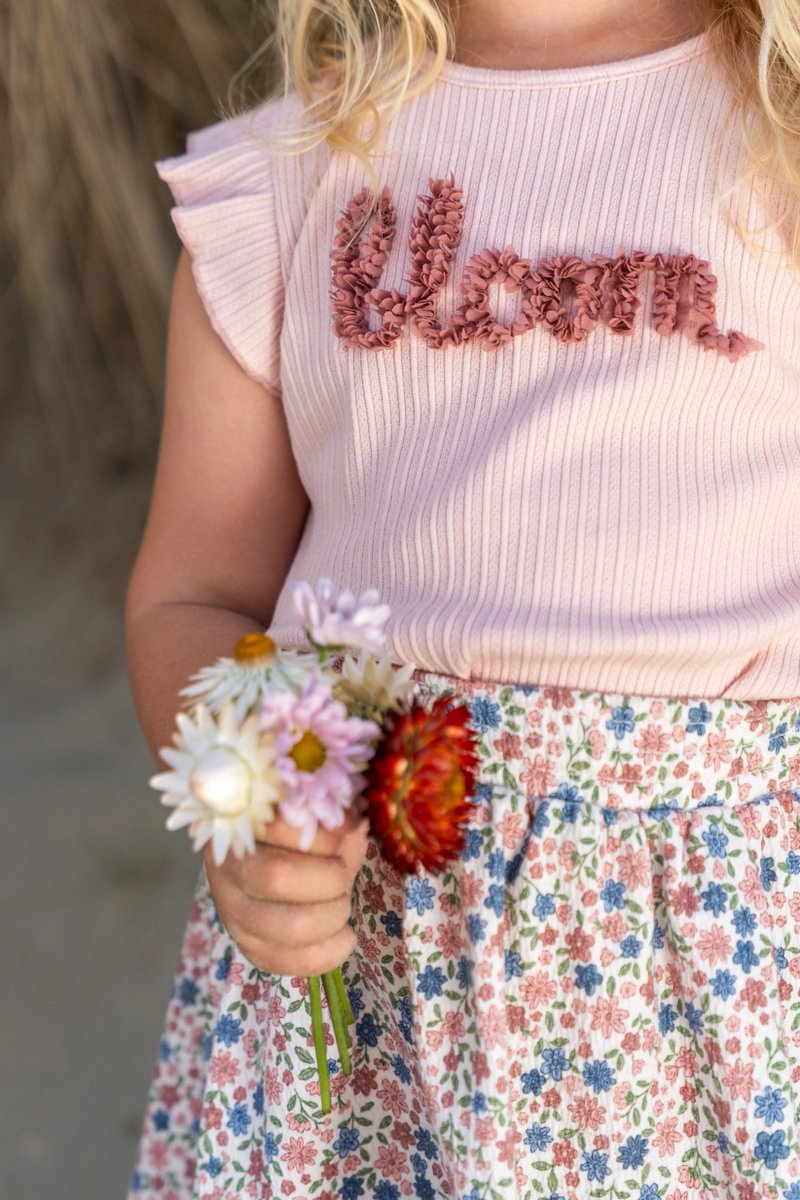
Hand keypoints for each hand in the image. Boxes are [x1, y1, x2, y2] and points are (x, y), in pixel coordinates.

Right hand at [204, 805, 369, 976]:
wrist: (284, 861)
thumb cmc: (305, 831)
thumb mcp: (318, 809)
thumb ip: (329, 809)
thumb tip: (347, 821)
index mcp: (243, 823)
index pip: (279, 827)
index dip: (323, 832)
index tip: (349, 829)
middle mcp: (228, 868)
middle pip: (280, 877)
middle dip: (331, 877)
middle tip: (343, 870)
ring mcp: (232, 911)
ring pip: (289, 927)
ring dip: (333, 915)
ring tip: (343, 903)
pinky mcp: (247, 945)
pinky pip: (287, 962)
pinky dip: (328, 953)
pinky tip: (344, 936)